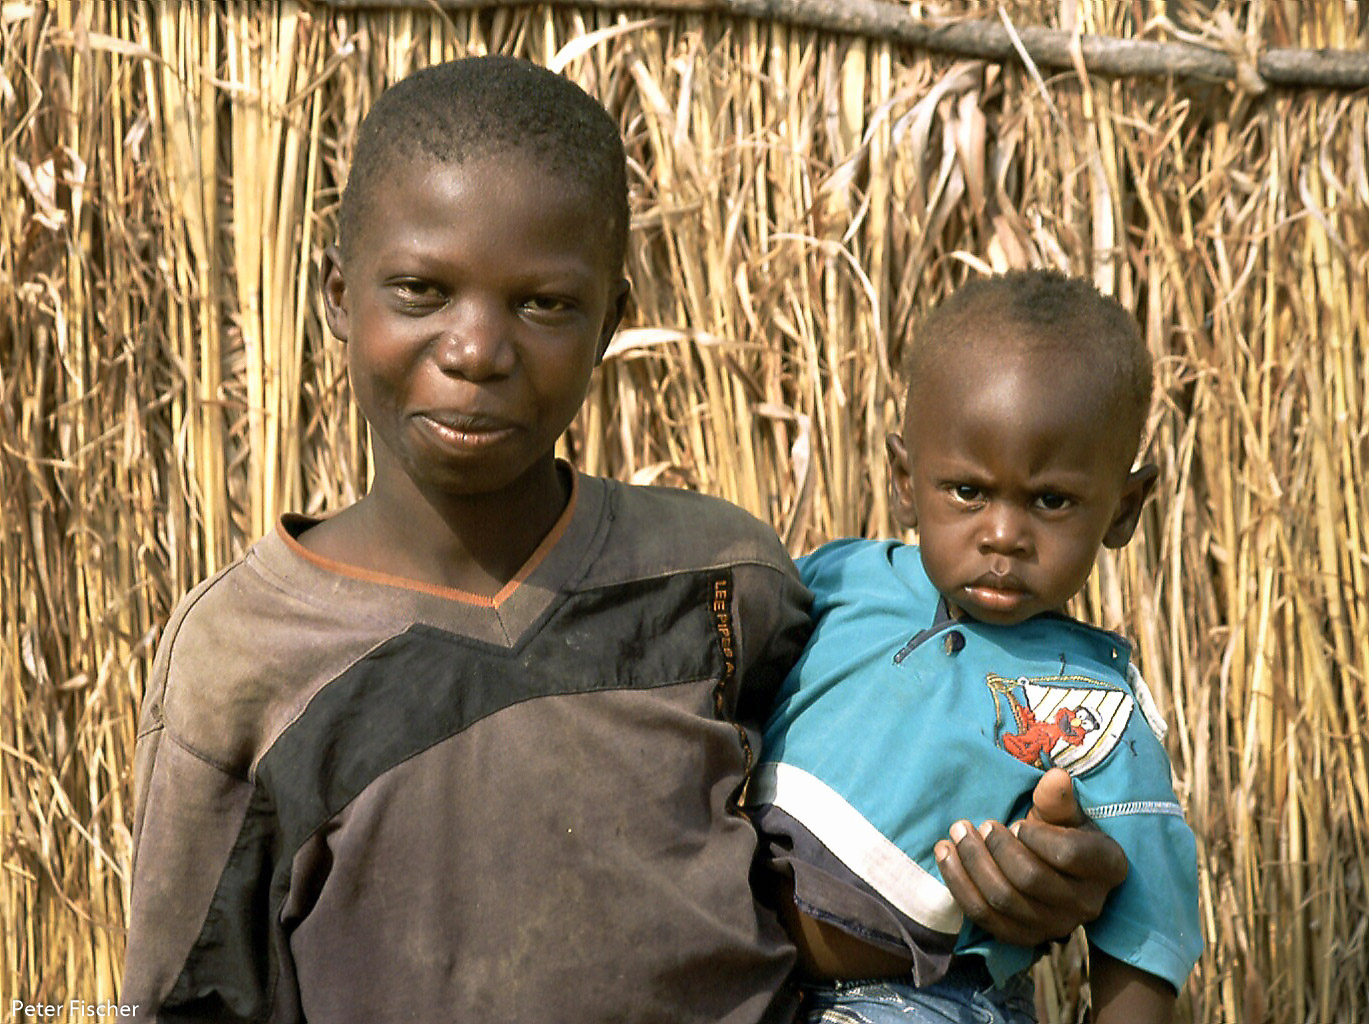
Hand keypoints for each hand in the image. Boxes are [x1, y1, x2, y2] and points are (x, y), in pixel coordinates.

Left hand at [934, 768, 1127, 946]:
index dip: (1036, 836)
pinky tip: (945, 854)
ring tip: (957, 834)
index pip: (1068, 854)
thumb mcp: (1066, 813)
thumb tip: (1055, 777)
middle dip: (996, 848)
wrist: (1059, 875)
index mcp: (1106, 867)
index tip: (1016, 822)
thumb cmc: (1064, 832)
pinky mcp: (1023, 937)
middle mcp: (1086, 904)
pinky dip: (959, 884)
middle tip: (978, 825)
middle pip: (1029, 879)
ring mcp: (1054, 926)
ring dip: (972, 863)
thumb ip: (1058, 799)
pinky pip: (984, 916)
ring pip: (1003, 899)